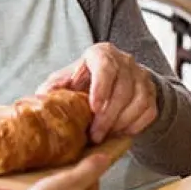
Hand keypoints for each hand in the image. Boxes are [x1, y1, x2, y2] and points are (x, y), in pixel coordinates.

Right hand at [0, 154, 111, 189]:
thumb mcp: (71, 183)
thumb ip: (88, 170)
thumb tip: (106, 158)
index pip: (90, 179)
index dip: (84, 163)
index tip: (75, 148)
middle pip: (65, 187)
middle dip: (55, 171)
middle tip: (46, 152)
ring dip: (31, 181)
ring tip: (23, 163)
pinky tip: (0, 181)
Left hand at [38, 43, 157, 142]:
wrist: (115, 81)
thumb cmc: (85, 81)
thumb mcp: (68, 79)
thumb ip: (55, 87)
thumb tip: (39, 98)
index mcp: (101, 54)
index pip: (105, 67)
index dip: (101, 88)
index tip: (94, 109)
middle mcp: (125, 61)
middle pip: (122, 89)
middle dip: (108, 116)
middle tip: (95, 135)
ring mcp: (141, 76)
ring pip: (138, 102)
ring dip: (121, 123)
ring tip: (105, 135)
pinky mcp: (151, 92)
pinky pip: (148, 111)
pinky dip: (135, 125)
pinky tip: (120, 132)